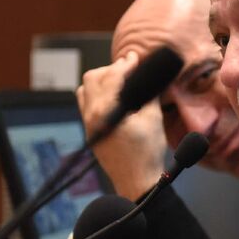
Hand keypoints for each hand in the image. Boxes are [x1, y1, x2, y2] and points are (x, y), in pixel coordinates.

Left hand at [78, 51, 168, 198]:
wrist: (136, 181)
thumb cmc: (147, 153)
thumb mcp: (153, 119)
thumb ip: (148, 93)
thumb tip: (147, 75)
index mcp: (106, 110)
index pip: (112, 75)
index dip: (126, 63)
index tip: (135, 57)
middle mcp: (92, 115)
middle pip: (93, 77)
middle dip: (112, 69)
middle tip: (130, 69)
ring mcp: (88, 123)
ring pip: (85, 89)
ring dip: (101, 79)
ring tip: (120, 81)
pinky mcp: (89, 131)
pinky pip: (85, 103)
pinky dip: (95, 93)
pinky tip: (112, 96)